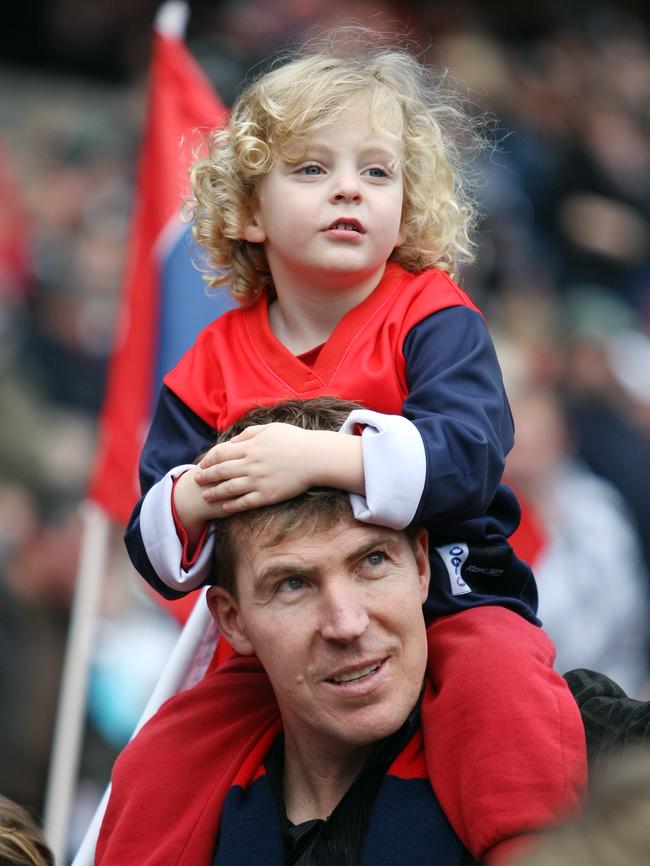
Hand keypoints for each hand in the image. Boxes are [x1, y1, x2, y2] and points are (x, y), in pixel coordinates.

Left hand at [194, 423, 363, 513]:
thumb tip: (232, 441)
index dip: (209, 460)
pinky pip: (245, 502)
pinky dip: (232, 506)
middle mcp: (251, 464)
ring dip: (215, 493)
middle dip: (206, 477)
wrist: (316, 458)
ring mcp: (258, 481)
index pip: (221, 453)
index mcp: (251, 447)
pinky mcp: (267, 495)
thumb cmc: (295, 440)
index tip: (202, 464)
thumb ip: (249, 434)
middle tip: (197, 481)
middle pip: (221, 471)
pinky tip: (224, 508)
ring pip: (229, 489)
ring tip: (206, 496)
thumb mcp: (270, 429)